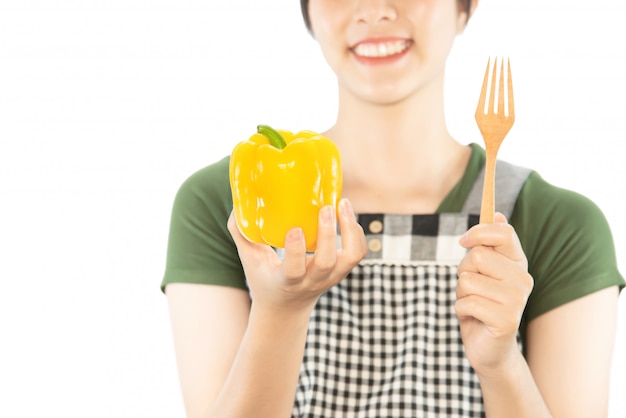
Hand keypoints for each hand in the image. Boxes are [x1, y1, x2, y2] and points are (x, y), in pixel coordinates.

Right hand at [228, 198, 366, 313]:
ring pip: (350, 257)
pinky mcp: (342, 270)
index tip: (295, 229)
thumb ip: (241, 234)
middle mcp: (313, 281)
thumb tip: (239, 205)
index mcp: (288, 281)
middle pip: (327, 262)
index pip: (295, 271)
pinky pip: (357, 252)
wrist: (286, 308)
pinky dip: (356, 233)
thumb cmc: (265, 279)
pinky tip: (346, 214)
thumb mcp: (249, 261)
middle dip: (329, 234)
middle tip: (325, 208)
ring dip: (350, 230)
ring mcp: (331, 277)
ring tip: (343, 204)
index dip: (296, 251)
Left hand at [456, 213, 533, 375]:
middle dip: (463, 272)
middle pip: (477, 256)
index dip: (478, 233)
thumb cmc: (481, 303)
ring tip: (474, 304)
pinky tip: (473, 318)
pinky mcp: (506, 320)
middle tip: (472, 288)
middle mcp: (523, 278)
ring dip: (461, 294)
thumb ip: (488, 244)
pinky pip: (466, 302)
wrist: (489, 348)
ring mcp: (517, 299)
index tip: (463, 242)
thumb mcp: (482, 271)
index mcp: (518, 262)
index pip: (503, 232)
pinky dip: (461, 310)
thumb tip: (497, 214)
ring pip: (467, 280)